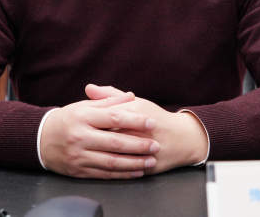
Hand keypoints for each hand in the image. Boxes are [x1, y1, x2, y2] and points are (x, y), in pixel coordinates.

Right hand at [39, 90, 159, 178]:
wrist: (40, 139)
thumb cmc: (66, 119)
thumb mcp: (83, 106)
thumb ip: (108, 101)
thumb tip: (131, 95)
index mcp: (83, 117)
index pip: (114, 117)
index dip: (134, 120)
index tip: (151, 122)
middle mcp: (81, 136)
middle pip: (115, 141)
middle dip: (138, 144)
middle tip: (155, 145)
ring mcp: (79, 155)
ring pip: (111, 161)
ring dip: (133, 162)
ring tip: (150, 160)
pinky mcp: (78, 170)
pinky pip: (104, 174)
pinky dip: (121, 174)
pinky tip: (135, 171)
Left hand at [85, 85, 208, 173]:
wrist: (183, 138)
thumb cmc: (156, 117)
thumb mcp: (136, 103)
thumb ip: (110, 96)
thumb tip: (89, 88)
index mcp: (135, 113)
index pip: (106, 118)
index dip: (90, 123)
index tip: (77, 125)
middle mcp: (140, 131)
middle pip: (109, 138)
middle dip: (92, 142)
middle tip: (77, 142)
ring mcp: (145, 150)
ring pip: (117, 156)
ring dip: (100, 157)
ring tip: (87, 155)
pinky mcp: (149, 166)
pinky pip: (127, 170)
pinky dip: (113, 170)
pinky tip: (101, 168)